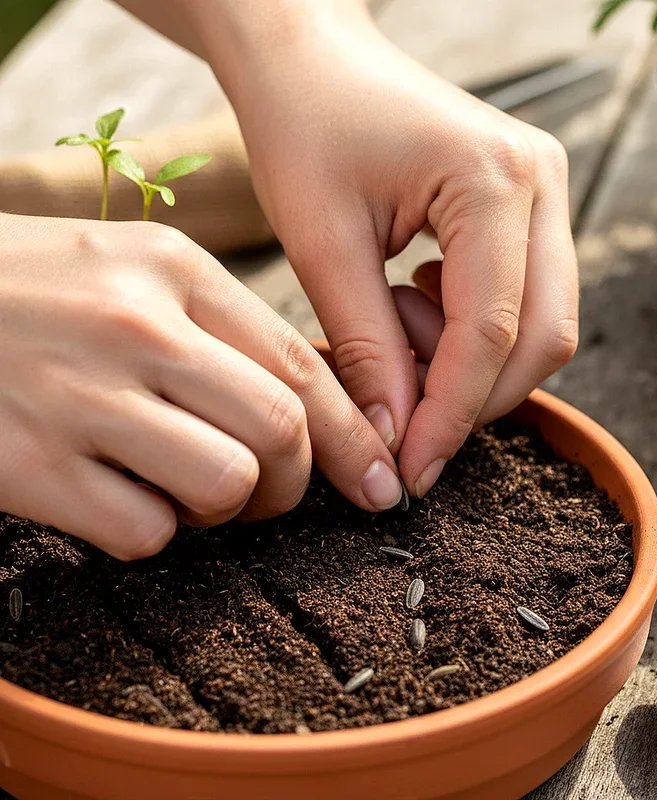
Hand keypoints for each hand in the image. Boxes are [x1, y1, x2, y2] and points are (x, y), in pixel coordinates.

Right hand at [0, 213, 401, 558]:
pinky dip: (150, 531)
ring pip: (227, 484)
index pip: (305, 366)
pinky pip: (145, 531)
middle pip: (283, 431)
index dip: (357, 435)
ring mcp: (80, 396)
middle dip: (299, 482)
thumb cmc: (38, 293)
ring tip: (189, 491)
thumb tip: (323, 403)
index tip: (380, 479)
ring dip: (227, 509)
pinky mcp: (30, 466)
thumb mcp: (134, 274)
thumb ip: (226, 332)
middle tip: (274, 493)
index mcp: (174, 269)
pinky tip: (116, 495)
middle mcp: (136, 326)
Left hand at [201, 2, 578, 496]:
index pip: (492, 332)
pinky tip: (414, 303)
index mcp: (494, 181)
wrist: (310, 58)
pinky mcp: (527, 206)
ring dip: (472, 363)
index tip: (412, 472)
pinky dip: (475, 332)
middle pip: (542, 337)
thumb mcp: (323, 244)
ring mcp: (544, 191)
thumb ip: (367, 348)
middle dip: (472, 398)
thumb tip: (397, 442)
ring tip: (393, 329)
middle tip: (400, 415)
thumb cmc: (303, 126)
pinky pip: (526, 298)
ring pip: (543, 325)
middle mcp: (542, 182)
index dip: (451, 415)